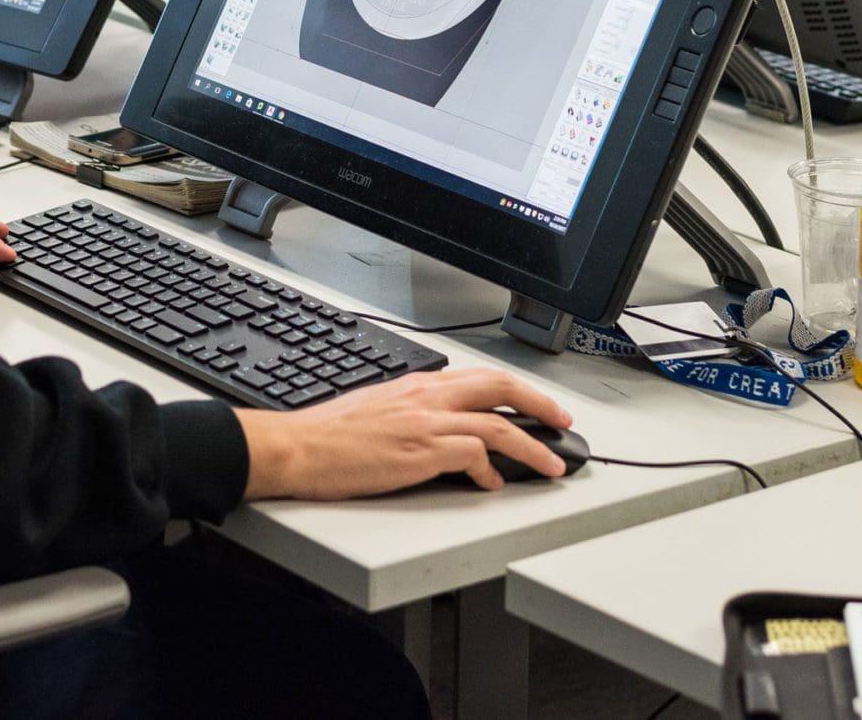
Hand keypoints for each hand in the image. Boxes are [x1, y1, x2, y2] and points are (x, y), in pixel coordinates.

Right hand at [235, 369, 572, 496]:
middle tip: (563, 421)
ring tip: (550, 464)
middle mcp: (426, 396)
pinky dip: (489, 470)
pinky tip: (490, 483)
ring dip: (531, 446)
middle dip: (540, 404)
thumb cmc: (329, 434)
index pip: (480, 378)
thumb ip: (414, 410)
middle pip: (500, 388)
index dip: (516, 390)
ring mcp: (425, 422)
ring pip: (497, 425)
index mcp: (418, 384)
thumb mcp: (378, 407)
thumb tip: (440, 426)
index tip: (536, 404)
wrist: (298, 447)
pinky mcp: (419, 451)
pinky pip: (473, 454)